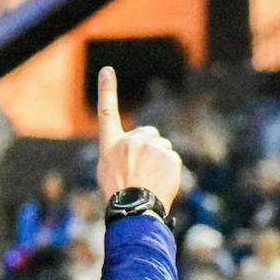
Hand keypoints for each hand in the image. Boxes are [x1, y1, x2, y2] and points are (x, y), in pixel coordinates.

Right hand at [95, 66, 181, 213]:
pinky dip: (170, 171)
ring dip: (160, 161)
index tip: (107, 70)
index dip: (107, 90)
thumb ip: (122, 154)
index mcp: (111, 145)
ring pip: (163, 148)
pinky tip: (160, 183)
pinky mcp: (167, 155)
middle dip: (150, 148)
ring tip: (150, 181)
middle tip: (143, 172)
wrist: (133, 210)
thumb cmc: (118, 195)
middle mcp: (129, 141)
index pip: (107, 112)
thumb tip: (139, 150)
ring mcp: (149, 147)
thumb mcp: (109, 172)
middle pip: (149, 134)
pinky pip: (173, 159)